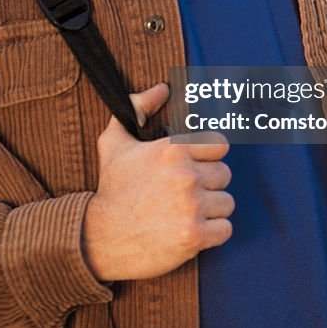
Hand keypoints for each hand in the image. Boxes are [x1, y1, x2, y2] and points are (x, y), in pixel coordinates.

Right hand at [82, 83, 233, 280]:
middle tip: (187, 194)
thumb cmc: (111, 189)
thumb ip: (137, 107)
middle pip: (225, 174)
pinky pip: (225, 229)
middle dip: (209, 184)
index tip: (194, 167)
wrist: (99, 239)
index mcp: (172, 149)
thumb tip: (163, 88)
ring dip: (211, 210)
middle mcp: (186, 175)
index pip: (219, 145)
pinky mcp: (195, 235)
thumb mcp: (114, 143)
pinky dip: (213, 233)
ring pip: (227, 202)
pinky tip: (192, 231)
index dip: (208, 157)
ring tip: (187, 213)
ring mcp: (192, 207)